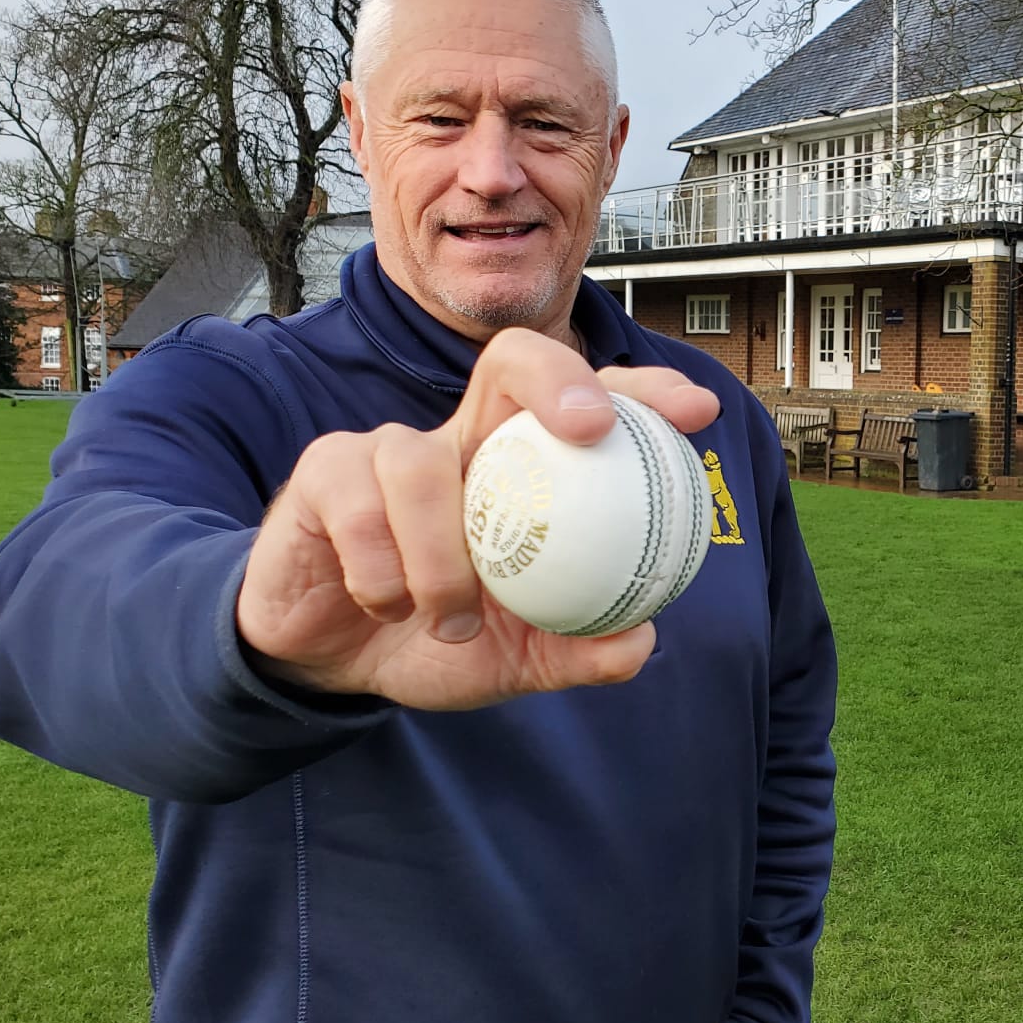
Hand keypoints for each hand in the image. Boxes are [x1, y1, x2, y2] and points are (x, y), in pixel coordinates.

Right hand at [234, 328, 720, 707]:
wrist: (326, 663)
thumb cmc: (433, 638)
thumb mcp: (515, 658)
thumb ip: (577, 652)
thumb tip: (641, 644)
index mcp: (522, 469)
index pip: (590, 405)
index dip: (644, 394)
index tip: (697, 413)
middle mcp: (462, 439)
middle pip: (514, 359)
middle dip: (559, 376)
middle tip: (590, 428)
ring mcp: (389, 448)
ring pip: (421, 461)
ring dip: (440, 553)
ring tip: (449, 619)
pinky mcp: (324, 471)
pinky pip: (357, 504)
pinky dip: (379, 568)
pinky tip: (386, 606)